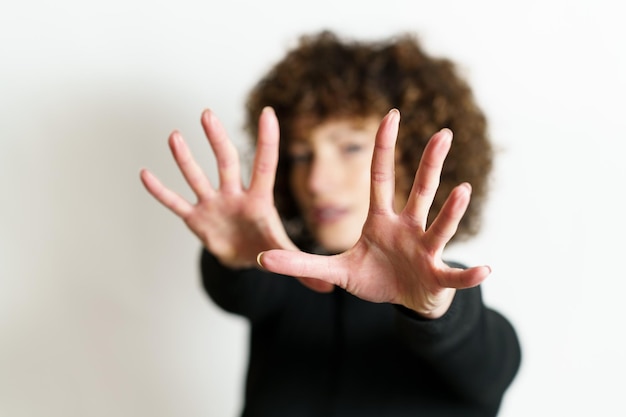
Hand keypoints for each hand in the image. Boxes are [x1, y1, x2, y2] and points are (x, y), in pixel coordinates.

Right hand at [140, 107, 332, 291]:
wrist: (243, 258)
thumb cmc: (266, 247)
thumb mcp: (285, 254)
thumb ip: (304, 267)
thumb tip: (328, 289)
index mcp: (259, 200)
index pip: (265, 165)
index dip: (267, 141)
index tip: (268, 113)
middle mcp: (234, 195)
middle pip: (226, 163)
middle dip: (217, 140)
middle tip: (207, 114)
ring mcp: (213, 204)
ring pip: (198, 177)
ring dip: (185, 159)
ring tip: (175, 136)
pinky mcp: (196, 219)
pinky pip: (176, 203)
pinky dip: (161, 192)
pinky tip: (145, 174)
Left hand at [257, 109, 490, 317]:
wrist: (404, 300)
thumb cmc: (374, 278)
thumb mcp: (335, 270)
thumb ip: (301, 264)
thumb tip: (261, 260)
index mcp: (381, 221)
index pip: (381, 178)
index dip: (384, 148)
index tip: (390, 115)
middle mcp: (407, 228)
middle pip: (419, 190)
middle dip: (430, 163)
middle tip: (442, 133)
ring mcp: (425, 250)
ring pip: (439, 225)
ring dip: (451, 210)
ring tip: (463, 189)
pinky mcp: (436, 277)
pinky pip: (453, 275)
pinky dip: (467, 275)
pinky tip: (484, 270)